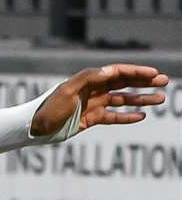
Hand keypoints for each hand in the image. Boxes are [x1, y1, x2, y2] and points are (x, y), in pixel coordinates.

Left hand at [31, 64, 168, 136]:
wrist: (34, 128)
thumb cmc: (48, 108)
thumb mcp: (67, 91)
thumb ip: (88, 78)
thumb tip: (110, 71)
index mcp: (89, 80)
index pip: (118, 73)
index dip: (136, 72)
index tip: (154, 75)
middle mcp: (93, 90)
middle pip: (124, 83)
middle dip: (144, 82)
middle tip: (164, 82)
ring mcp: (93, 104)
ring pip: (122, 100)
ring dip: (141, 99)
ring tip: (160, 99)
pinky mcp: (90, 119)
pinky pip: (112, 116)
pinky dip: (126, 116)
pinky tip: (141, 116)